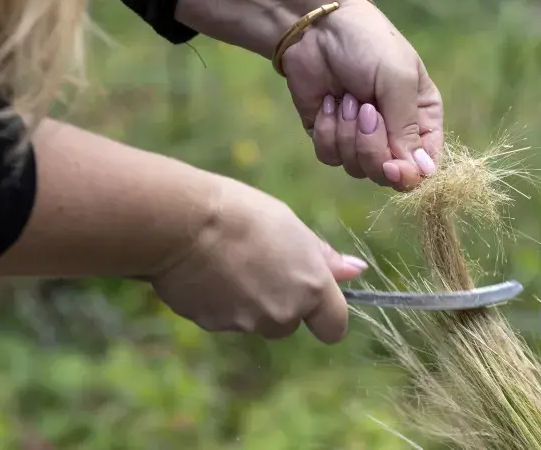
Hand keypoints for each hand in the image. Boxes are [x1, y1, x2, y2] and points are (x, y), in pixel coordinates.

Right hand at [149, 175, 366, 342]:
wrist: (184, 223)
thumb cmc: (244, 214)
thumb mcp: (292, 227)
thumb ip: (323, 258)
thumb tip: (355, 272)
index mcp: (311, 287)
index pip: (334, 327)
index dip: (326, 315)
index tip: (314, 298)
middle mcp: (284, 313)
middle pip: (290, 322)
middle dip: (280, 302)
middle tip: (259, 263)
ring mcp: (248, 323)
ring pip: (256, 320)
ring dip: (248, 301)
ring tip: (229, 262)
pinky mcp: (214, 326)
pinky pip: (224, 318)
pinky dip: (219, 302)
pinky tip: (207, 271)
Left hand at [281, 0, 443, 190]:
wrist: (316, 27)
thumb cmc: (368, 44)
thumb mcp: (397, 79)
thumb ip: (408, 128)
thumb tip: (423, 172)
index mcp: (422, 119)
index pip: (424, 166)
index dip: (409, 174)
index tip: (392, 166)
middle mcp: (393, 133)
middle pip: (387, 174)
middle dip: (371, 146)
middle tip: (365, 109)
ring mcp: (360, 137)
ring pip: (357, 168)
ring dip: (347, 133)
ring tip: (346, 97)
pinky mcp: (329, 136)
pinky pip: (329, 156)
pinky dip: (326, 131)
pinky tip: (328, 101)